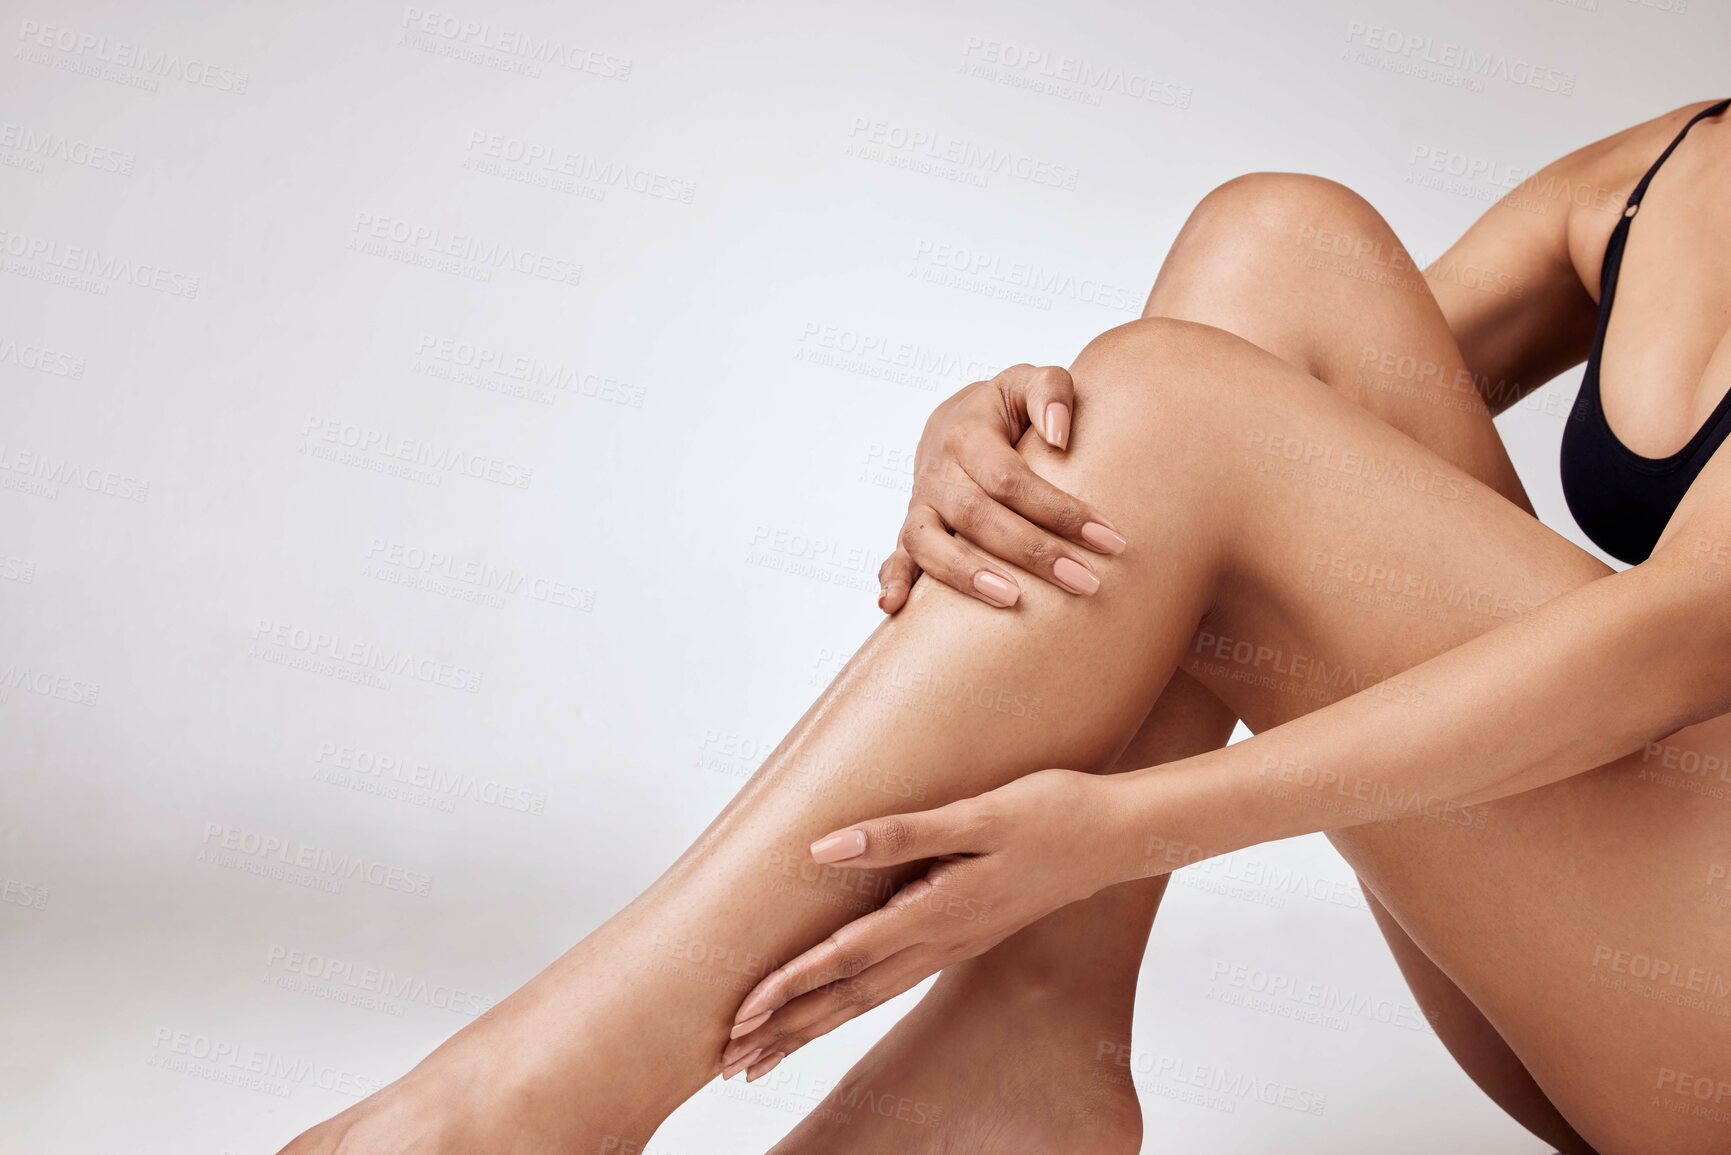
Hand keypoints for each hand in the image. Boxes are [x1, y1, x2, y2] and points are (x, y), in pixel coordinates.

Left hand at [719, 769, 1127, 1079]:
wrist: (1118, 834)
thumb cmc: (1052, 813)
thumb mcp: (979, 813)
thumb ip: (903, 833)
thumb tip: (824, 848)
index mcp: (939, 913)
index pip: (845, 958)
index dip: (787, 985)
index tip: (739, 1015)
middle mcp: (941, 940)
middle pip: (847, 997)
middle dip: (785, 1029)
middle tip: (728, 1060)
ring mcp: (953, 943)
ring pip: (867, 997)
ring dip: (812, 1026)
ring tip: (764, 1053)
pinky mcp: (963, 934)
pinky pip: (891, 981)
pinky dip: (850, 1002)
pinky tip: (832, 1009)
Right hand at [878, 365, 1126, 613]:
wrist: (956, 418)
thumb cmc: (1006, 408)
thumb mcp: (1029, 382)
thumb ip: (1050, 391)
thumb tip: (1059, 437)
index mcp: (967, 434)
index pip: (1012, 479)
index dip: (1059, 510)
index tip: (1107, 539)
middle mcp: (937, 471)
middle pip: (977, 516)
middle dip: (1032, 552)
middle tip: (1084, 581)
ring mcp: (920, 504)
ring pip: (929, 543)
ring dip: (967, 575)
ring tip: (1012, 600)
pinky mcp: (912, 529)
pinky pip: (896, 557)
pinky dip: (892, 580)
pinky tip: (894, 607)